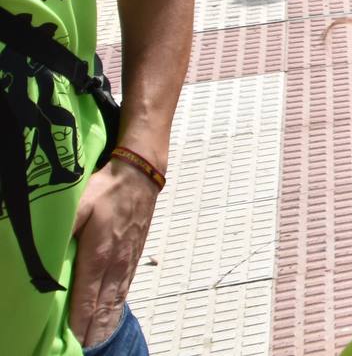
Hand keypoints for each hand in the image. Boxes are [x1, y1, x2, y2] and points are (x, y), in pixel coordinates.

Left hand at [66, 164, 158, 346]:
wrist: (140, 176)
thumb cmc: (107, 189)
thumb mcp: (78, 205)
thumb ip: (63, 230)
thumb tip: (48, 254)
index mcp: (99, 253)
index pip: (87, 296)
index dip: (79, 321)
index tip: (72, 339)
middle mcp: (115, 262)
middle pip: (102, 304)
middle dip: (92, 329)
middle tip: (84, 348)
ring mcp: (127, 260)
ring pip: (115, 299)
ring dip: (105, 322)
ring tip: (96, 341)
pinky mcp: (134, 256)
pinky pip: (125, 288)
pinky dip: (117, 307)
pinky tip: (112, 316)